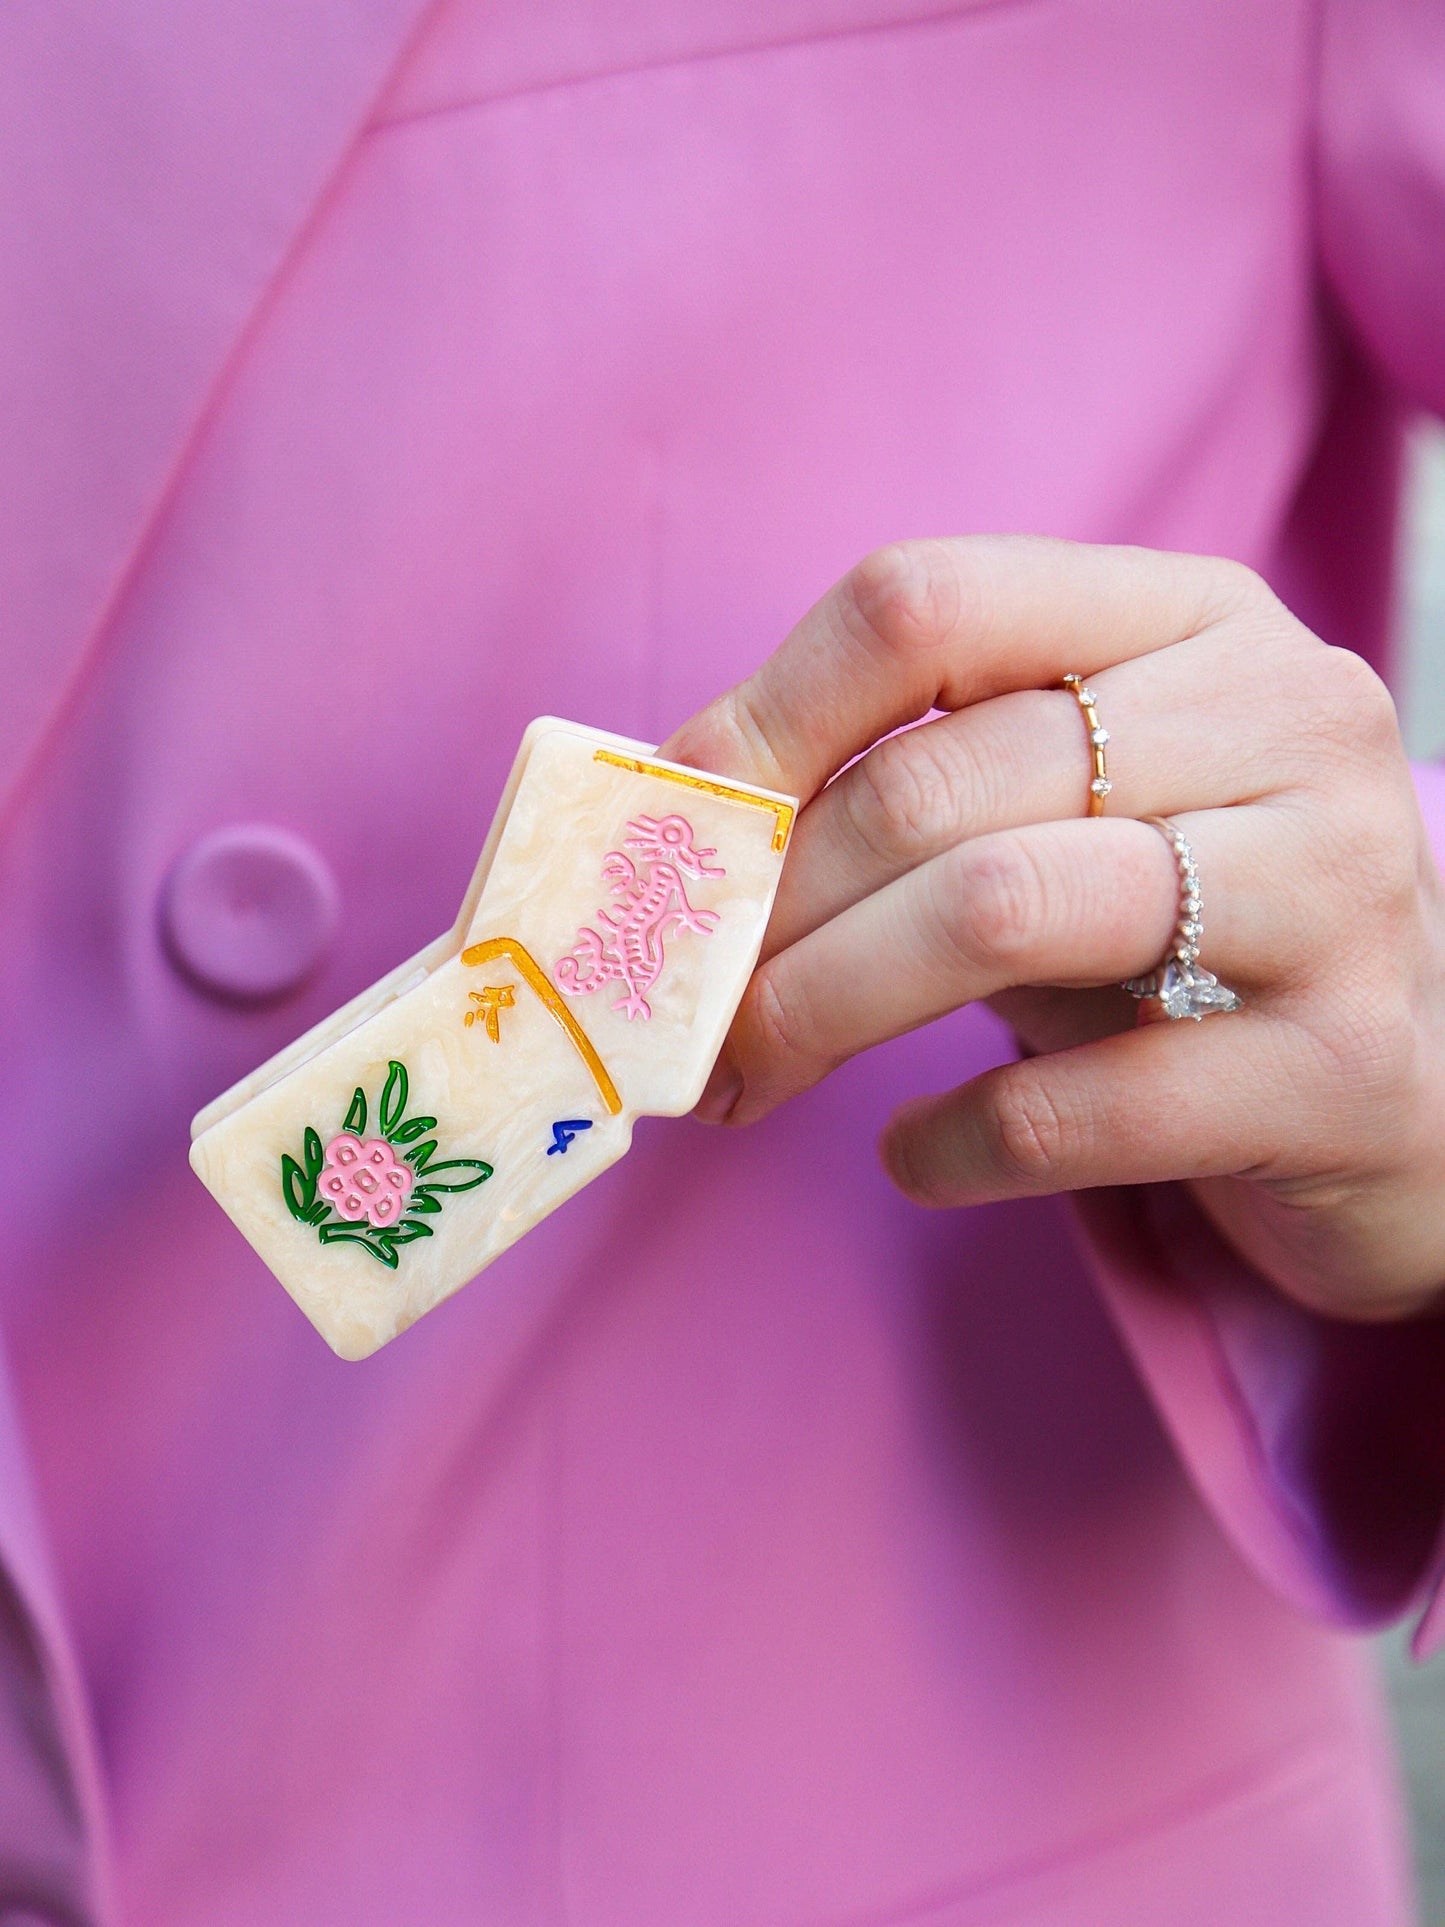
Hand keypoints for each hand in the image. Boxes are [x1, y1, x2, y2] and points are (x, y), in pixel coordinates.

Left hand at [661, 537, 1444, 1321]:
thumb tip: (676, 827)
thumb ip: (916, 787)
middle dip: (770, 912)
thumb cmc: (1193, 929)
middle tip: (684, 1008)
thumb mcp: (1070, 812)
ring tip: (753, 1076)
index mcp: (1191, 617)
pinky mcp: (1343, 1068)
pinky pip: (1089, 1102)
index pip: (929, 600)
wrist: (1417, 1082)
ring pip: (1002, 910)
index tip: (675, 833)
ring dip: (828, 1007)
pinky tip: (916, 1155)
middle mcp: (1285, 718)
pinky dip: (956, 1141)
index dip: (763, 716)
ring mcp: (1335, 889)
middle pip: (940, 782)